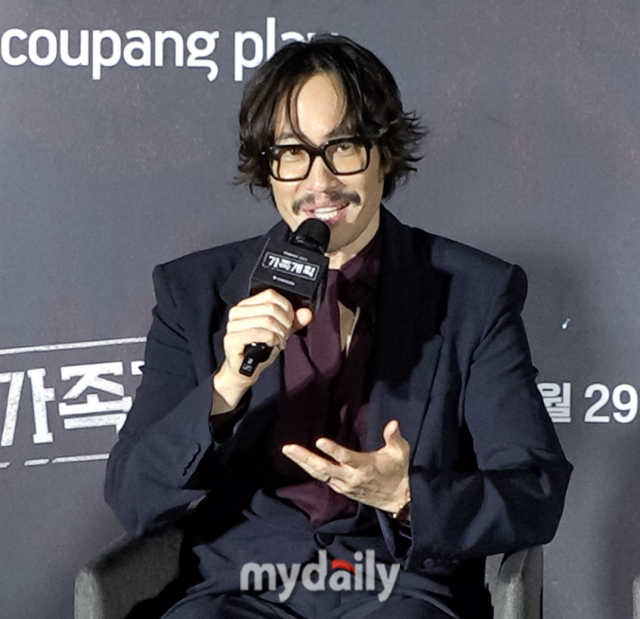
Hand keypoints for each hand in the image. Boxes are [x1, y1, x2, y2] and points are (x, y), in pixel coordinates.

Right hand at [212, 289, 312, 412]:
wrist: (245, 370)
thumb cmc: (259, 349)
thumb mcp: (279, 331)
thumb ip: (293, 321)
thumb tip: (306, 313)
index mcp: (246, 305)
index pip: (270, 294)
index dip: (285, 307)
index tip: (289, 320)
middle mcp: (237, 312)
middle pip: (270, 308)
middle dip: (284, 323)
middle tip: (284, 334)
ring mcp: (233, 325)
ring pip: (266, 320)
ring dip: (279, 333)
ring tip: (279, 341)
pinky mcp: (232, 338)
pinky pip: (258, 333)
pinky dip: (271, 339)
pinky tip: (272, 344)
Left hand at [282, 420, 410, 513]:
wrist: (399, 499)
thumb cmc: (398, 471)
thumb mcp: (400, 452)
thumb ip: (394, 437)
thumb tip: (392, 423)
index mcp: (365, 466)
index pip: (346, 458)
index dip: (332, 450)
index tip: (319, 441)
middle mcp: (351, 478)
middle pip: (324, 469)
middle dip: (305, 458)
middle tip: (288, 448)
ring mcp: (345, 485)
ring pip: (320, 475)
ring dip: (304, 463)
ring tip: (288, 451)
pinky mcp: (342, 489)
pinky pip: (323, 479)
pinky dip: (311, 470)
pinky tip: (300, 461)